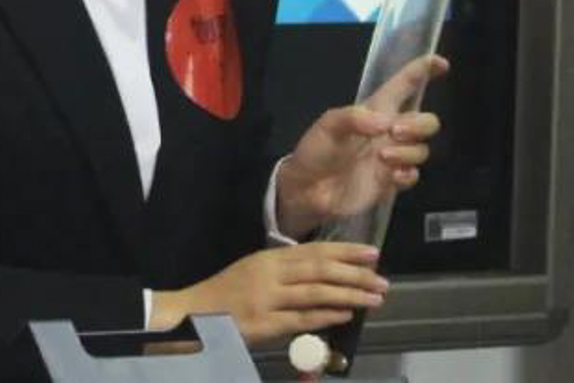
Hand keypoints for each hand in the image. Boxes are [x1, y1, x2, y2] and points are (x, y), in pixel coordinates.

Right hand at [150, 243, 386, 343]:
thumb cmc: (226, 294)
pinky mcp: (263, 324)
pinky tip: (345, 315)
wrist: (192, 314)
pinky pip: (300, 319)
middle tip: (381, 279)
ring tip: (373, 298)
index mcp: (270, 258)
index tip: (372, 253)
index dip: (345, 251)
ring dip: (348, 295)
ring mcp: (266, 298)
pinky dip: (325, 316)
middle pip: (320, 270)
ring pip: (315, 293)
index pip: (315, 250)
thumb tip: (325, 273)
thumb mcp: (254, 271)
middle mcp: (270, 274)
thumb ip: (285, 270)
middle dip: (354, 274)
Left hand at [275, 53, 448, 238]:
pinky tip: (391, 176)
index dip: (423, 71)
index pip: (405, 85)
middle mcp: (390, 132)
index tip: (441, 64)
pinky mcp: (391, 182)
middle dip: (420, 124)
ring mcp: (392, 158)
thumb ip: (355, 117)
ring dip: (408, 152)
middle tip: (394, 133)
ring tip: (382, 158)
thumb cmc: (316, 150)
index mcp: (376, 110)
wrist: (308, 190)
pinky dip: (408, 174)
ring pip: (423, 149)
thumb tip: (386, 123)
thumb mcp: (328, 124)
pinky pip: (414, 175)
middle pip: (426, 121)